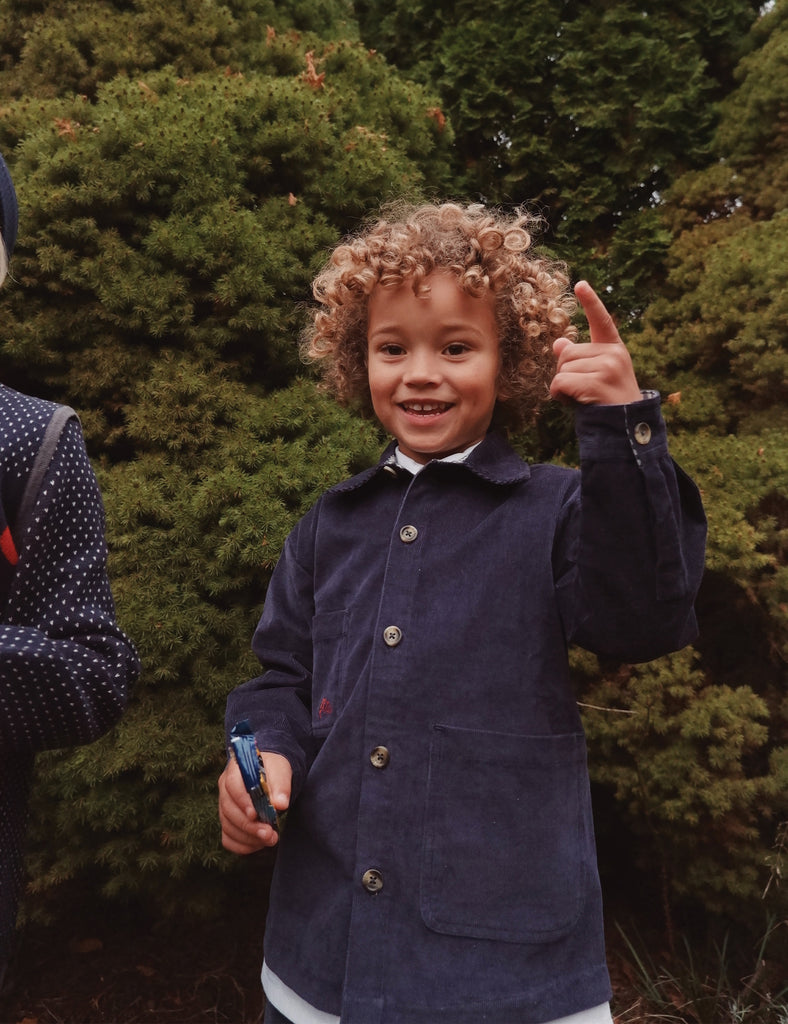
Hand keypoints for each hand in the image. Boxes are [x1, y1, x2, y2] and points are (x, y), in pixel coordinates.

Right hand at [218, 752, 291, 852]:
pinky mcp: (227, 823)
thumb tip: (280, 804)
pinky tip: (259, 844)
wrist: (271, 778)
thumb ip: (281, 786)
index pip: (232, 785)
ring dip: (249, 837)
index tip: (255, 815)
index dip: (242, 801)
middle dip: (249, 825)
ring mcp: (223, 808)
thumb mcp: (281, 771)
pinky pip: (228, 839)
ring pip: (228, 827)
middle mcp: (225, 789)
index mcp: (235, 770)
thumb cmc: (273, 772)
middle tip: (269, 834)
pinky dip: (243, 845)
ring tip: (270, 839)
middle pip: (229, 810)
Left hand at [550, 281, 641, 405]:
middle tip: (584, 391)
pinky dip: (559, 396)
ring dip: (563, 388)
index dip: (591, 302)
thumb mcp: (597, 376)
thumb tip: (559, 344)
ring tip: (584, 399)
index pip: (602, 321)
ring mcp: (607, 367)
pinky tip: (576, 404)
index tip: (580, 284)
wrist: (625, 429)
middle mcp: (613, 353)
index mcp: (614, 349)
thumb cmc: (608, 403)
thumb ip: (580, 359)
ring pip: (562, 369)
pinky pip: (560, 382)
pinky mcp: (598, 382)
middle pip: (566, 353)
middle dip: (566, 373)